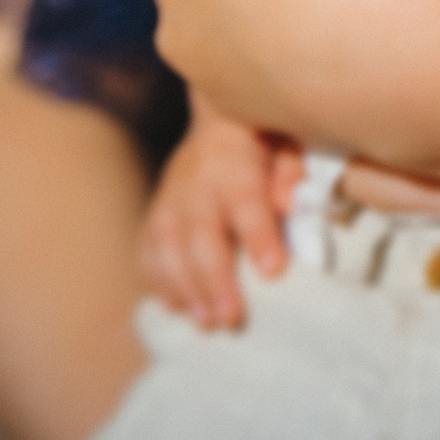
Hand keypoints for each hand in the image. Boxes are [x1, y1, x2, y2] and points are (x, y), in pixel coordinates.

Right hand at [139, 96, 303, 330]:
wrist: (218, 116)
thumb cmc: (265, 138)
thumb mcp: (288, 141)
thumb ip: (291, 169)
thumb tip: (290, 202)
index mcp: (233, 159)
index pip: (244, 198)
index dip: (258, 234)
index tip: (274, 272)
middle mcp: (195, 179)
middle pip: (200, 231)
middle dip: (213, 278)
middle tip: (230, 318)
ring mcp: (170, 197)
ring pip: (166, 245)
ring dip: (183, 288)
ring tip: (204, 323)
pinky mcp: (157, 213)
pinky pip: (148, 249)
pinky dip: (158, 281)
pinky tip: (176, 308)